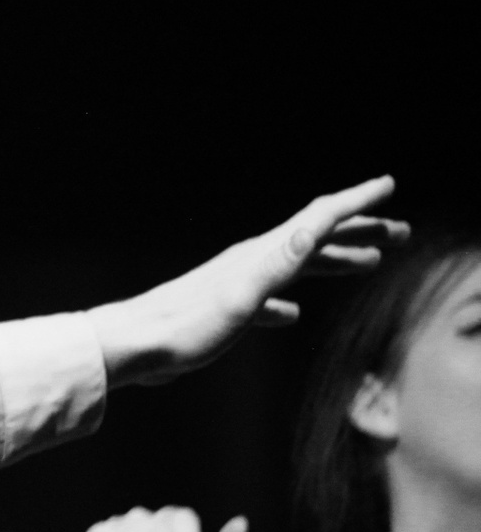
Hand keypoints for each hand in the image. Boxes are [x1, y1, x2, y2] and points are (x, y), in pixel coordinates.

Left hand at [90, 177, 407, 386]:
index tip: (388, 184)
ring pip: (295, 265)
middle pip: (313, 238)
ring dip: (333, 261)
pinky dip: (288, 300)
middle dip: (358, 232)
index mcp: (260, 255)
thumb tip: (315, 225)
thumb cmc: (186, 327)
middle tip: (400, 233)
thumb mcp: (243, 294)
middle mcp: (250, 262)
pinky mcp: (222, 311)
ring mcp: (236, 285)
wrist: (132, 346)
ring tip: (365, 264)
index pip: (317, 218)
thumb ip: (279, 262)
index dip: (356, 202)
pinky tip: (290, 314)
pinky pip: (268, 298)